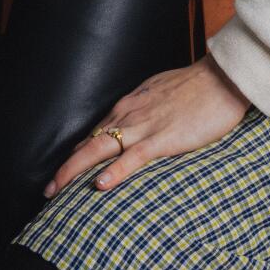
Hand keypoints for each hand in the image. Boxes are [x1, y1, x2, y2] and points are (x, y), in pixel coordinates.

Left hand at [46, 57, 249, 195]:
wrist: (221, 79)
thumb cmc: (196, 87)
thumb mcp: (160, 93)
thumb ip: (145, 108)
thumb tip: (136, 122)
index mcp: (130, 104)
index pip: (96, 132)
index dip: (78, 153)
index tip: (65, 171)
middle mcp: (129, 114)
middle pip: (89, 142)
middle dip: (65, 167)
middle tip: (47, 189)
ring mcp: (145, 126)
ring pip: (101, 149)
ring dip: (75, 170)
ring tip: (57, 190)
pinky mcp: (163, 138)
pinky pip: (133, 157)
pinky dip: (115, 172)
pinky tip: (100, 184)